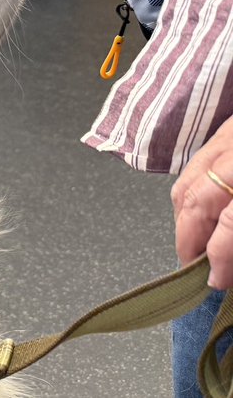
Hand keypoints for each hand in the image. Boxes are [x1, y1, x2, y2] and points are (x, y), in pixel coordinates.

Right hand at [173, 116, 232, 286]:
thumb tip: (226, 265)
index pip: (227, 224)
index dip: (218, 258)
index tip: (215, 281)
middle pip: (196, 200)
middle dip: (188, 240)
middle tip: (192, 268)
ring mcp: (229, 137)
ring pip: (188, 179)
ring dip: (182, 217)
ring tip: (190, 243)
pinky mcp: (227, 128)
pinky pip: (195, 162)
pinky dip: (188, 190)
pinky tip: (195, 209)